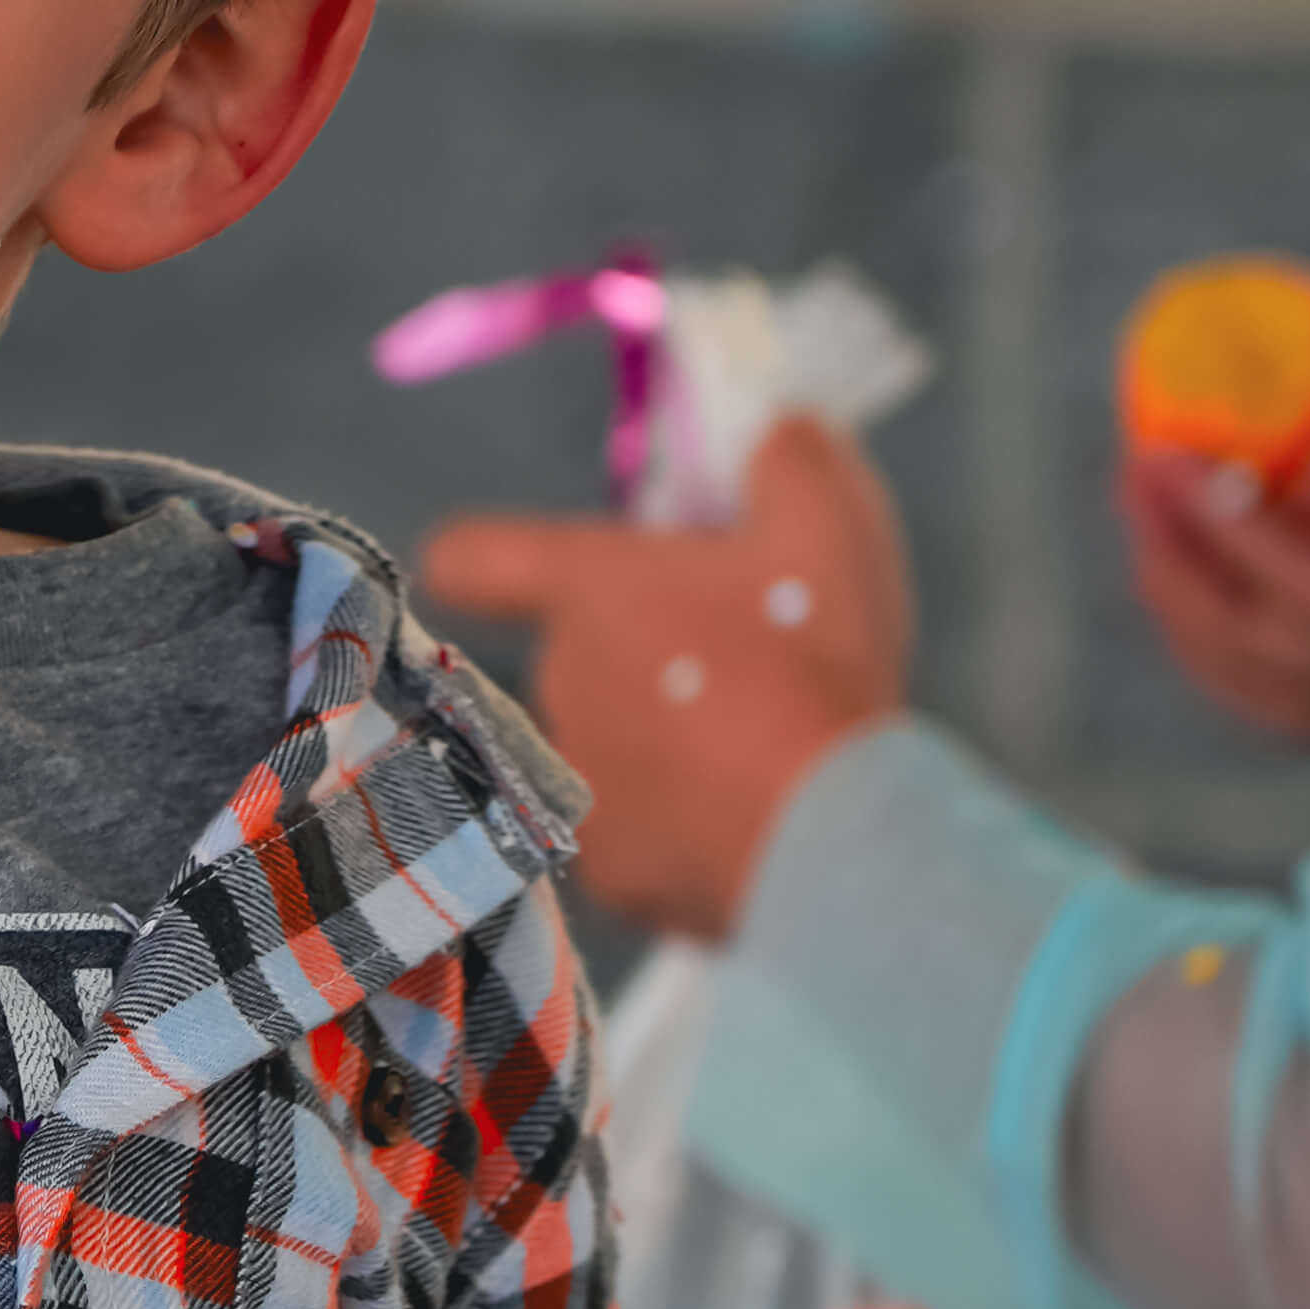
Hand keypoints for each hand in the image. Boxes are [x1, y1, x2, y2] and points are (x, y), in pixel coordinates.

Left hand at [422, 413, 912, 940]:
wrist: (832, 832)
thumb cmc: (813, 662)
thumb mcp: (825, 523)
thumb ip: (788, 458)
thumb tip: (774, 433)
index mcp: (589, 592)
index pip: (477, 558)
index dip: (490, 561)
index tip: (525, 573)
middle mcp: (558, 687)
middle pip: (578, 658)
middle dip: (643, 659)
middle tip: (738, 667)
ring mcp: (575, 786)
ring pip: (611, 751)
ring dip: (663, 749)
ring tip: (755, 755)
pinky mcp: (610, 875)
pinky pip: (640, 838)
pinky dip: (683, 833)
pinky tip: (751, 824)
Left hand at [1117, 235, 1309, 747]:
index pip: (1308, 576)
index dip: (1234, 525)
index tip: (1173, 458)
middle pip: (1249, 629)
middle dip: (1179, 548)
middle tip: (1137, 464)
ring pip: (1234, 660)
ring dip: (1173, 582)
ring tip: (1139, 496)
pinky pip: (1242, 687)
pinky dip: (1194, 631)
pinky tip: (1163, 567)